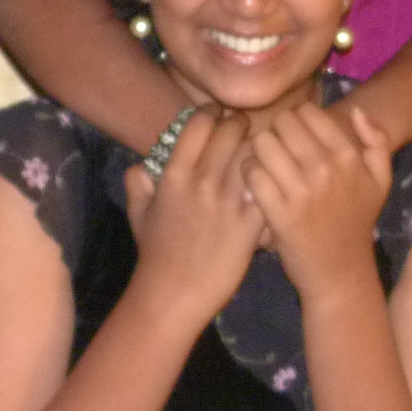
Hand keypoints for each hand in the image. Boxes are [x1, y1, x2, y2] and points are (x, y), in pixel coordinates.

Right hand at [122, 111, 262, 327]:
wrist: (174, 295)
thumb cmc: (156, 255)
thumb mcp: (138, 214)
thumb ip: (137, 183)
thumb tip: (141, 165)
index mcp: (174, 174)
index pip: (200, 122)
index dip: (213, 114)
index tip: (220, 119)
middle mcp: (202, 181)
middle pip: (233, 129)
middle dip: (242, 125)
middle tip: (247, 132)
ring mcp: (228, 202)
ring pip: (256, 153)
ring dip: (262, 150)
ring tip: (263, 154)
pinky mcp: (250, 224)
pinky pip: (270, 187)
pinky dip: (274, 181)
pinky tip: (273, 184)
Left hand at [241, 102, 392, 302]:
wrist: (340, 273)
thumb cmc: (356, 223)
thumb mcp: (380, 181)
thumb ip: (377, 141)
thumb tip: (358, 112)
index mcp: (349, 156)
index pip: (306, 112)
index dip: (294, 120)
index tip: (292, 138)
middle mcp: (326, 168)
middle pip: (281, 123)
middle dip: (274, 133)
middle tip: (274, 151)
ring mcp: (302, 191)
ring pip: (262, 144)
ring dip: (257, 151)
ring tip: (262, 165)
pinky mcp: (279, 213)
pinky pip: (251, 173)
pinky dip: (247, 174)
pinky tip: (254, 185)